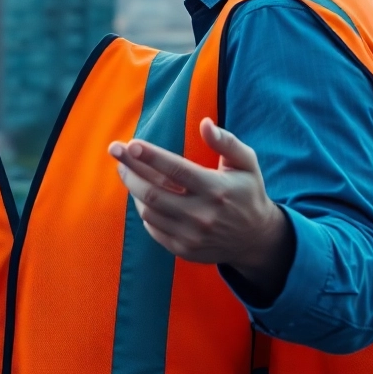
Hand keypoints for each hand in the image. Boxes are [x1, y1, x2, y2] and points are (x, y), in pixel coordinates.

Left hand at [108, 117, 292, 298]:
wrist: (256, 239)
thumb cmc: (247, 193)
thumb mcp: (246, 163)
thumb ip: (226, 142)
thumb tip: (204, 123)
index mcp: (216, 189)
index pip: (175, 169)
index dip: (150, 156)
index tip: (130, 144)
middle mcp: (202, 214)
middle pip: (153, 192)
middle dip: (130, 170)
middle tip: (116, 152)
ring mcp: (191, 236)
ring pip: (149, 211)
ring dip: (134, 189)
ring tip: (128, 171)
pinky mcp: (184, 250)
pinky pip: (153, 229)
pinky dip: (144, 210)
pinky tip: (142, 195)